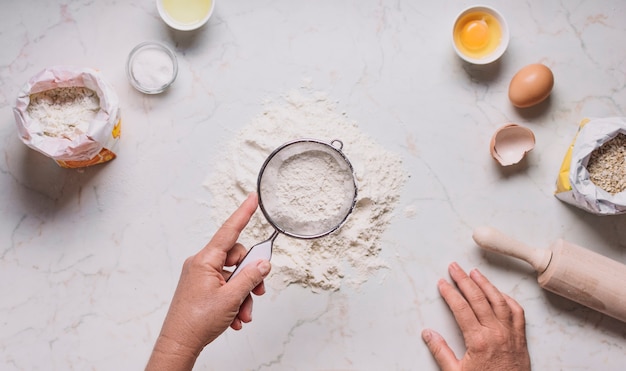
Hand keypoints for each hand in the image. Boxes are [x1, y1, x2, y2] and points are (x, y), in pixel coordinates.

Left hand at [146, 193, 270, 370]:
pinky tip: (235, 318)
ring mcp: (201, 277)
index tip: (252, 199)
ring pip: (233, 276)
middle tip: (257, 293)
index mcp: (205, 260)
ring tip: (243, 314)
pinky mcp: (201, 288)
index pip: (229, 231)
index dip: (243, 213)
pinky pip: (225, 287)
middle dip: (250, 278)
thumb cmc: (196, 321)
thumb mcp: (231, 298)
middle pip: (237, 258)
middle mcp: (202, 264)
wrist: (179, 344)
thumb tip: (263, 264)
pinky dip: (234, 302)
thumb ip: (250, 277)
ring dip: (243, 295)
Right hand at [422, 262, 530, 370]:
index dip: (450, 293)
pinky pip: (517, 313)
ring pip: (499, 301)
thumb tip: (428, 333)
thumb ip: (441, 352)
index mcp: (479, 341)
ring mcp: (510, 335)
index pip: (461, 308)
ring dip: (486, 284)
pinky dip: (507, 300)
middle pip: (479, 299)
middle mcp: (496, 334)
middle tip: (455, 268)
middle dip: (464, 280)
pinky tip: (499, 293)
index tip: (442, 283)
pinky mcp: (520, 339)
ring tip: (475, 273)